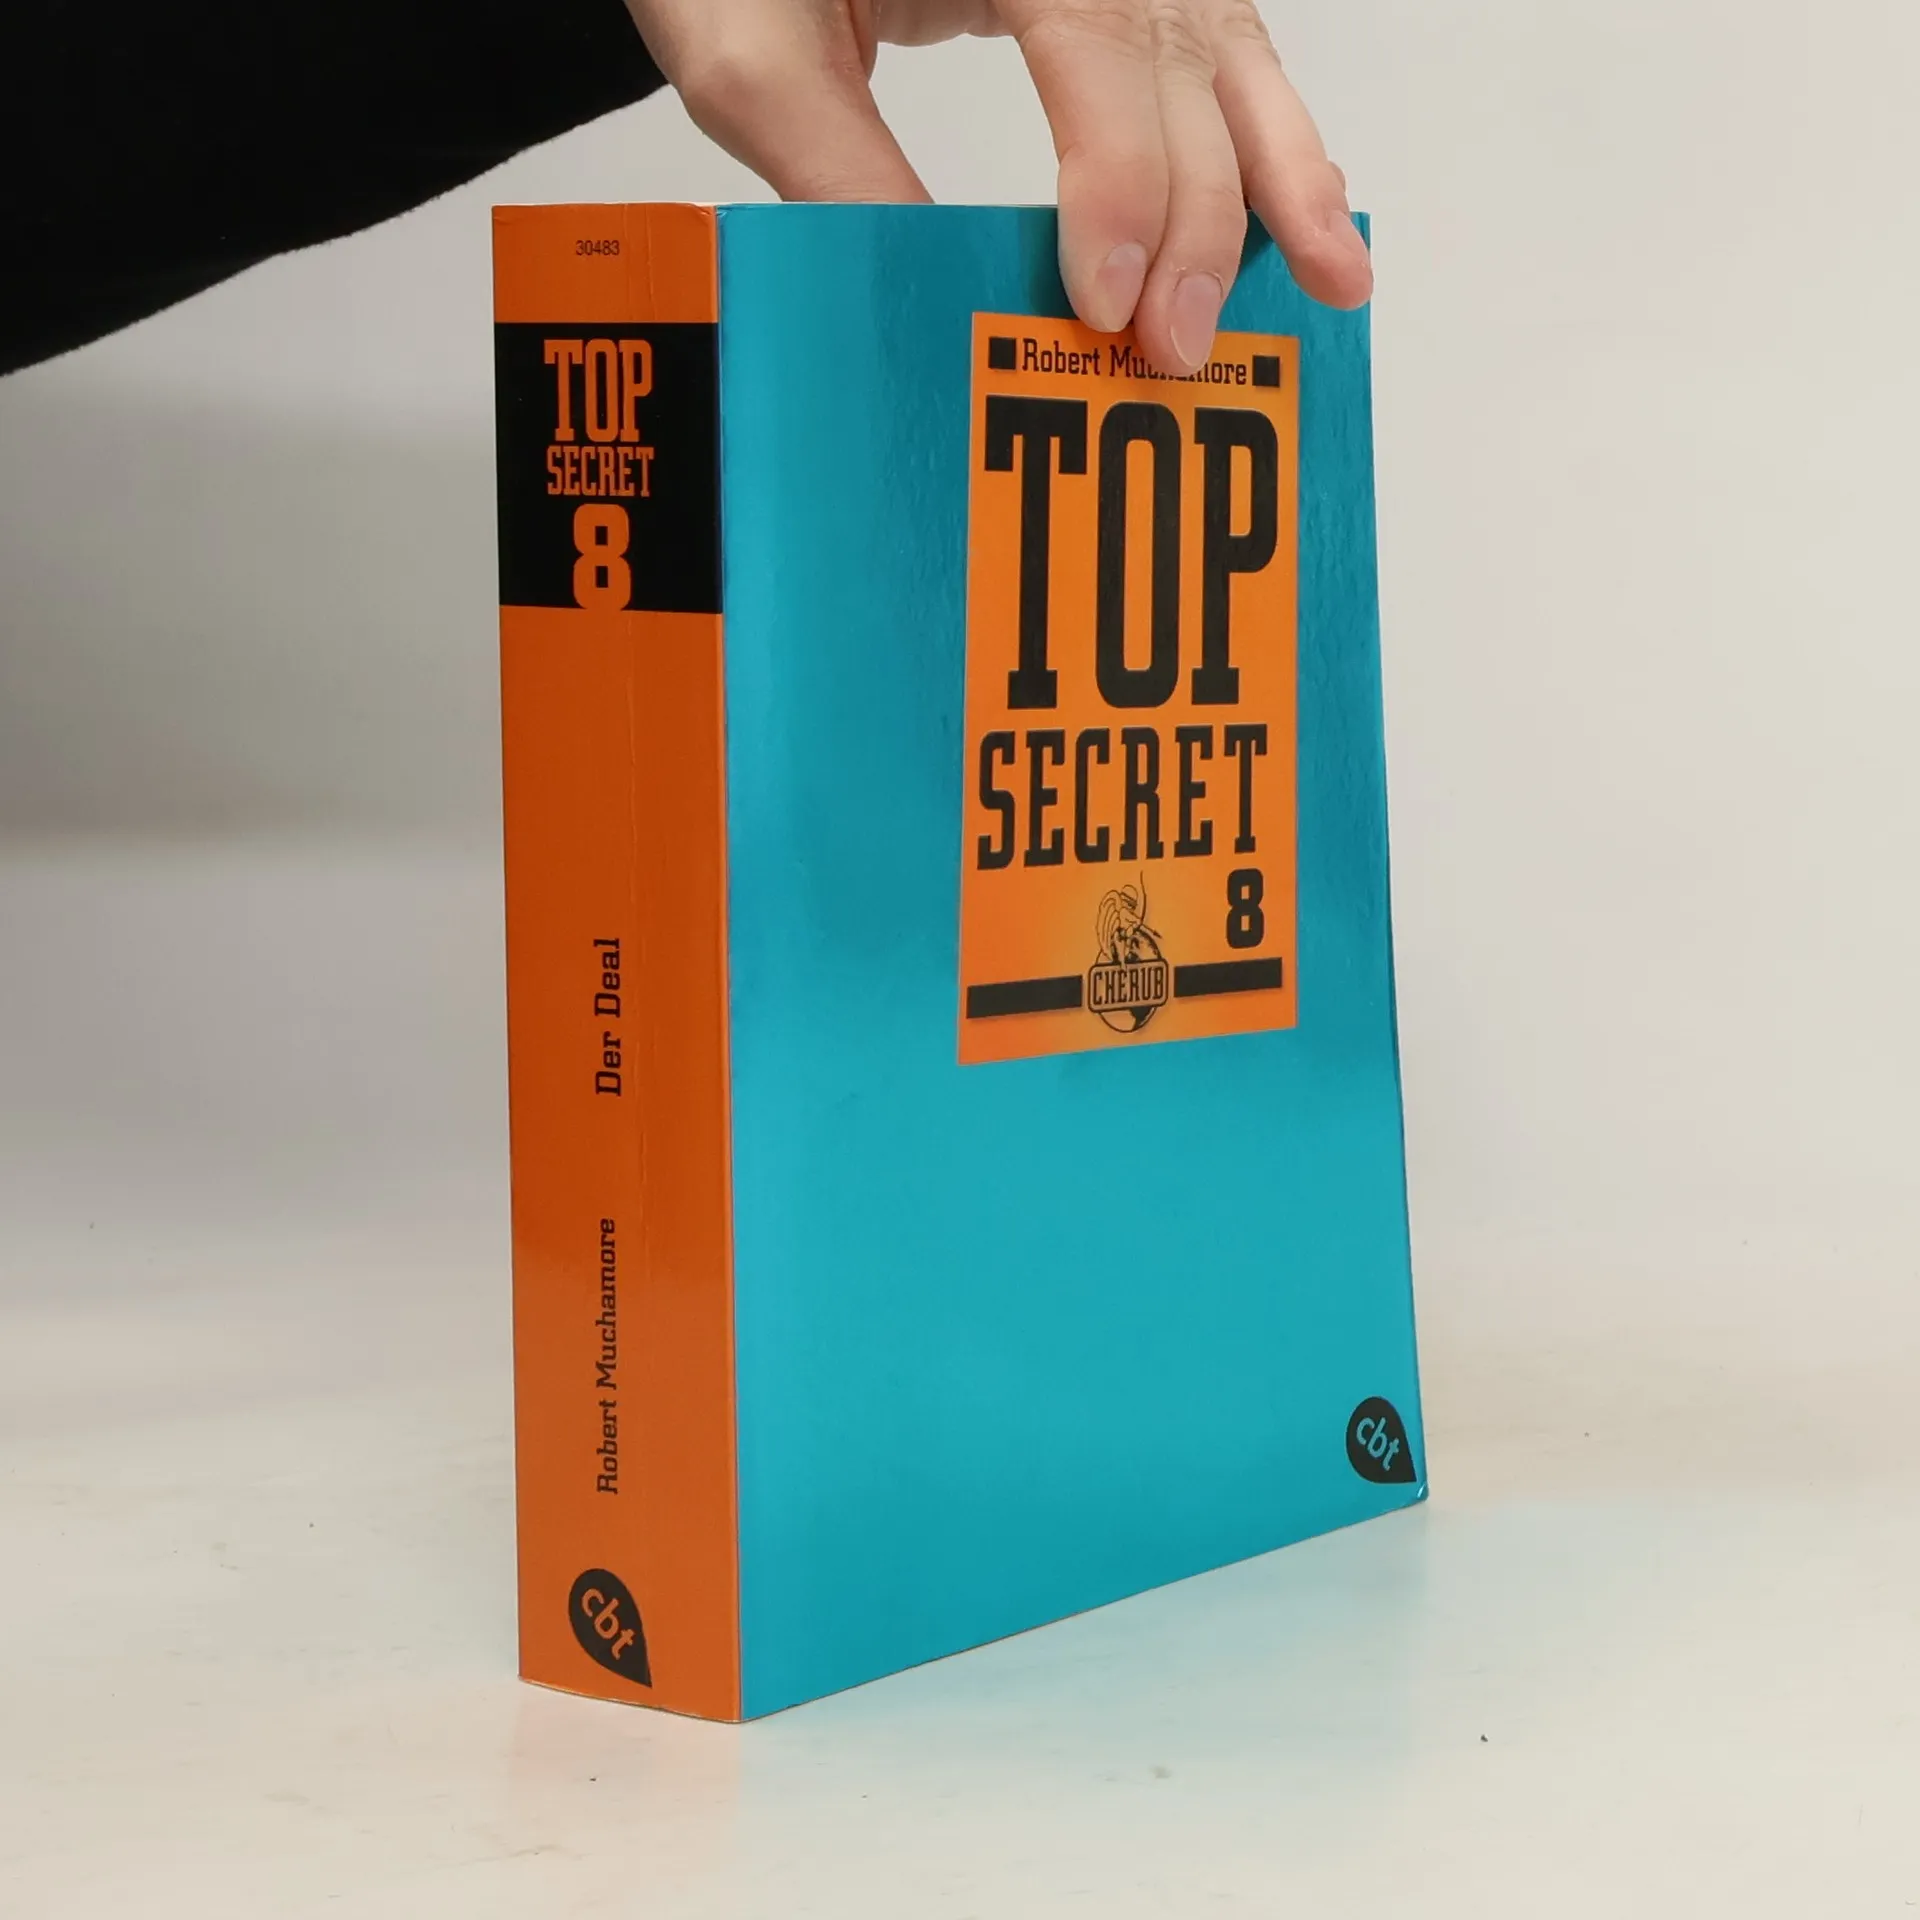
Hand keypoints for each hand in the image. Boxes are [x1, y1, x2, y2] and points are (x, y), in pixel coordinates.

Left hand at [623, 0, 1370, 376]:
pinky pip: (1222, 55)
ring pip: (1232, 56)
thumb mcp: (748, 51)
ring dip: (1285, 179)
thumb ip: (835, 166)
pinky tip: (1310, 213)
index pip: (1098, 41)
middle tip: (1177, 350)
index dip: (1117, 180)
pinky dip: (1270, 140)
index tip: (1105, 303)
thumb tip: (941, 307)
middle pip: (1183, 64)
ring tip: (1335, 281)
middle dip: (1199, 218)